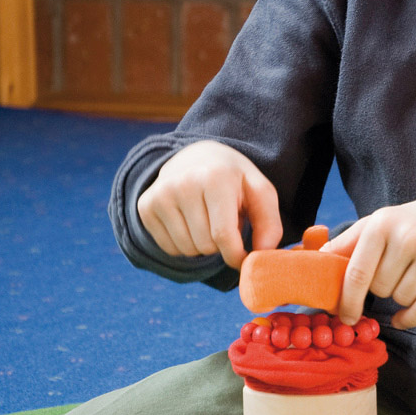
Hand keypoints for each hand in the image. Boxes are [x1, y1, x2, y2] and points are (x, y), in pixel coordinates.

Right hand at [136, 140, 281, 269]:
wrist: (197, 156)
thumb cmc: (234, 179)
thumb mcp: (260, 192)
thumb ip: (269, 225)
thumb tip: (261, 256)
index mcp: (216, 178)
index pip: (224, 236)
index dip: (237, 256)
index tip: (244, 258)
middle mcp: (183, 183)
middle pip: (206, 245)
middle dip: (220, 244)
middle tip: (223, 222)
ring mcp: (160, 194)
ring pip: (187, 250)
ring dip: (202, 245)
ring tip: (207, 220)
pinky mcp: (146, 206)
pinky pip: (169, 248)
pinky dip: (184, 245)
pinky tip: (189, 222)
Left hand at [322, 195, 415, 329]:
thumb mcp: (383, 221)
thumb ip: (349, 241)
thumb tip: (315, 260)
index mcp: (382, 223)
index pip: (355, 273)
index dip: (346, 300)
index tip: (343, 316)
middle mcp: (407, 236)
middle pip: (379, 289)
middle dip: (382, 290)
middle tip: (395, 274)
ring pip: (400, 299)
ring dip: (400, 298)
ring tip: (413, 277)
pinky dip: (409, 319)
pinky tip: (403, 317)